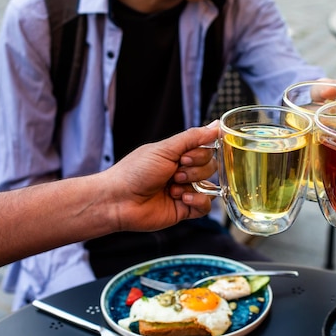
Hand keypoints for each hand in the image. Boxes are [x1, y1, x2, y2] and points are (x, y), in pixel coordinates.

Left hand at [100, 124, 218, 231]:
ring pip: (210, 186)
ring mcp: (185, 191)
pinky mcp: (185, 210)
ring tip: (172, 188)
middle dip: (194, 170)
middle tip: (175, 173)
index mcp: (178, 155)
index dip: (199, 154)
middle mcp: (183, 171)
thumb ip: (193, 137)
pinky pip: (206, 206)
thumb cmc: (135, 171)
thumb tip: (216, 125)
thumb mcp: (165, 149)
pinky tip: (181, 198)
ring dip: (192, 185)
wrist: (119, 200)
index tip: (183, 157)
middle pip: (211, 167)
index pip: (207, 150)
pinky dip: (198, 201)